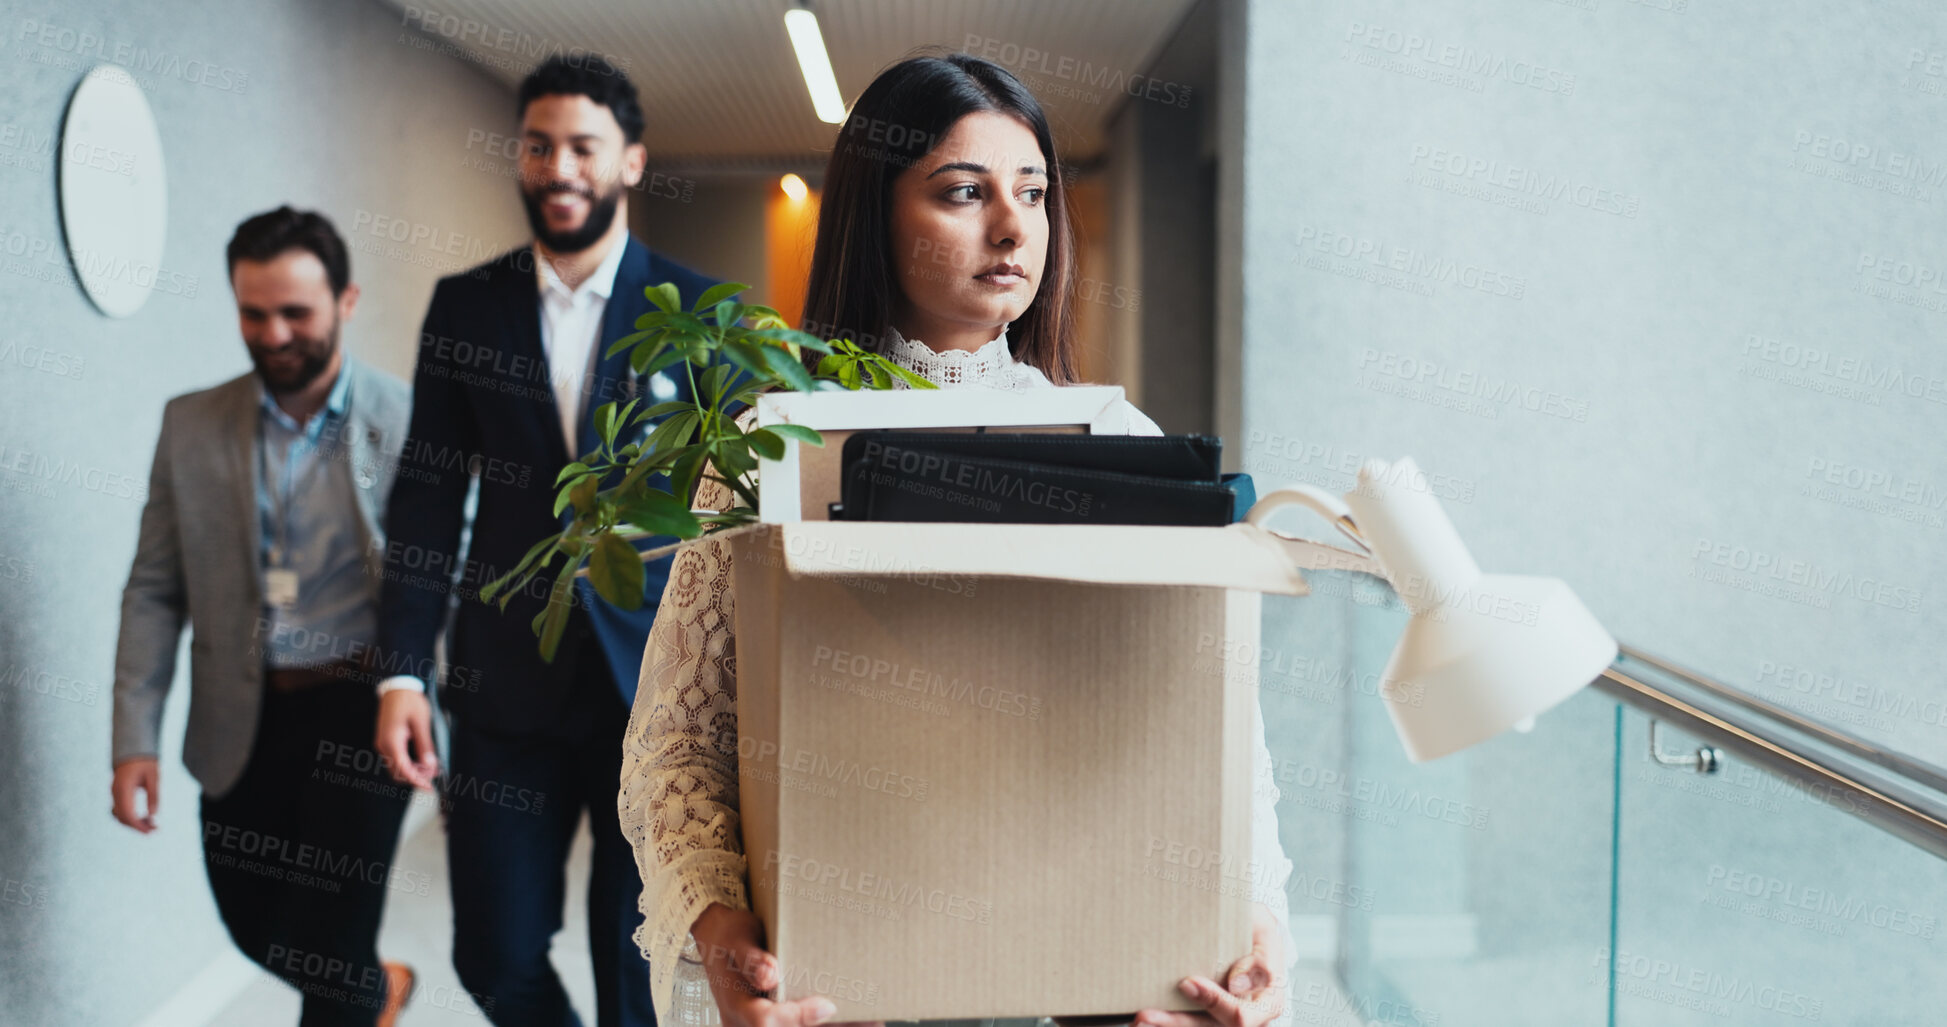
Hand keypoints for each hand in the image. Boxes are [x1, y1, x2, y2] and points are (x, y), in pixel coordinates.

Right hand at [111, 758, 159, 832]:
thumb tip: (153, 815)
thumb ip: (154, 795)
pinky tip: (144, 818)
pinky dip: (130, 816)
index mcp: (123, 788)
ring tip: (152, 824)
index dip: (138, 825)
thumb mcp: (154, 776)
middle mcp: (115, 792)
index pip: (127, 813)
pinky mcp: (117, 793)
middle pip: (122, 817)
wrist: (133, 749)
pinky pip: (120, 810)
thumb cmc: (146, 761)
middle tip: (155, 830)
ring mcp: (114, 793)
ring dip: (134, 823)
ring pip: (120, 815)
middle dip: (138, 826)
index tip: (151, 831)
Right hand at [374, 689, 438, 788]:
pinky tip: (421, 760)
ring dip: (412, 771)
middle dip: (415, 777)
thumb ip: (425, 746)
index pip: (403, 770)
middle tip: (434, 776)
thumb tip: (430, 765)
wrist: (397, 687)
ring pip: (396, 767)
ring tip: (430, 767)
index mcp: (392, 741)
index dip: (417, 781)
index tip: (429, 787)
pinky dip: (407, 763)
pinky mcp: (386, 741)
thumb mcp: (422, 723)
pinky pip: (395, 758)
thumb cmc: (409, 701)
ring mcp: (383, 743)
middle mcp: (383, 745)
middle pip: (397, 772)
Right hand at [690, 903, 882, 1026]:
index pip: (765, 1021)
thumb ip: (751, 959)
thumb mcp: (738, 938)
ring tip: (870, 1019)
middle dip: (826, 1026)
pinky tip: (857, 1017)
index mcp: (735, 1004)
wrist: (718, 940)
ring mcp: (758, 1025)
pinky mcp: (775, 1021)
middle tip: (869, 1020)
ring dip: (834, 1026)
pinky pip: (797, 1025)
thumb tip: (769, 975)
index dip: (798, 1017)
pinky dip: (823, 1022)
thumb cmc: (730, 936)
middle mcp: (745, 1023)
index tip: (827, 1005)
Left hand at [1133, 905, 1285, 1026]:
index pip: (1242, 1015)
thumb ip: (1259, 959)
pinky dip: (1167, 1020)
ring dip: (1167, 1025)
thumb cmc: (1258, 930)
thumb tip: (1236, 986)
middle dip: (1177, 1023)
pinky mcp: (1209, 1016)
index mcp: (1269, 1000)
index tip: (1187, 982)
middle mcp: (1250, 1018)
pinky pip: (1189, 1023)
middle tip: (1145, 1014)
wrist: (1253, 932)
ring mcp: (1226, 1019)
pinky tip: (1143, 1018)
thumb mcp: (1265, 932)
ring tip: (1138, 1019)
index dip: (1215, 1002)